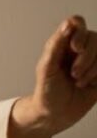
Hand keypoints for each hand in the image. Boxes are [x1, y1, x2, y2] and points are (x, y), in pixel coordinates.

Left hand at [28, 15, 96, 134]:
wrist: (56, 115)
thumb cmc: (47, 91)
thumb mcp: (46, 68)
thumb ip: (56, 45)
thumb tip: (68, 24)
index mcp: (62, 43)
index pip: (76, 23)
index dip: (80, 33)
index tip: (75, 48)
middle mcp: (79, 48)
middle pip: (94, 37)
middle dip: (85, 58)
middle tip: (73, 74)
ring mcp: (93, 60)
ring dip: (92, 70)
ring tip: (78, 82)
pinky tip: (89, 85)